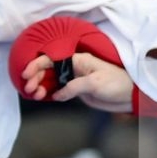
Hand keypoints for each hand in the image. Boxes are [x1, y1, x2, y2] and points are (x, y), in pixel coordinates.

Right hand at [23, 52, 137, 111]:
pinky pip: (57, 90)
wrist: (129, 96)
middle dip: (36, 78)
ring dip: (40, 87)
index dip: (37, 65)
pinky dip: (48, 94)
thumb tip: (57, 94)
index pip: (52, 59)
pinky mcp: (76, 91)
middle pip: (48, 70)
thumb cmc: (116, 83)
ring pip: (51, 81)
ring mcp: (73, 79)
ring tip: (36, 96)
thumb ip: (74, 87)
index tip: (27, 74)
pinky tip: (43, 98)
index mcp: (77, 60)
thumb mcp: (95, 83)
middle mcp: (73, 68)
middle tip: (30, 89)